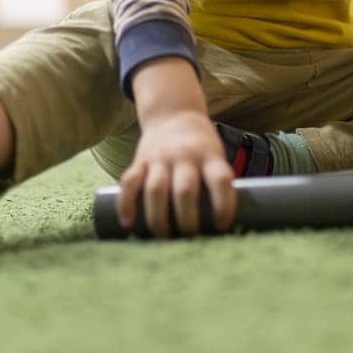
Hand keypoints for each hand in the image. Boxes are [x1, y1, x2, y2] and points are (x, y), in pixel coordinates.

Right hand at [117, 58, 235, 237]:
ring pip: (156, 189)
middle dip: (187, 220)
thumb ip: (216, 184)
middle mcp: (184, 155)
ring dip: (158, 218)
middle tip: (190, 239)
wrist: (173, 113)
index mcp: (209, 155)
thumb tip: (226, 227)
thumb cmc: (201, 146)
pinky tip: (128, 223)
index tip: (222, 226)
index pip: (220, 179)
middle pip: (185, 190)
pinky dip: (127, 203)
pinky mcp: (140, 160)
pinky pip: (129, 182)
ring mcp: (160, 157)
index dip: (224, 204)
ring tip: (163, 238)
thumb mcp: (215, 156)